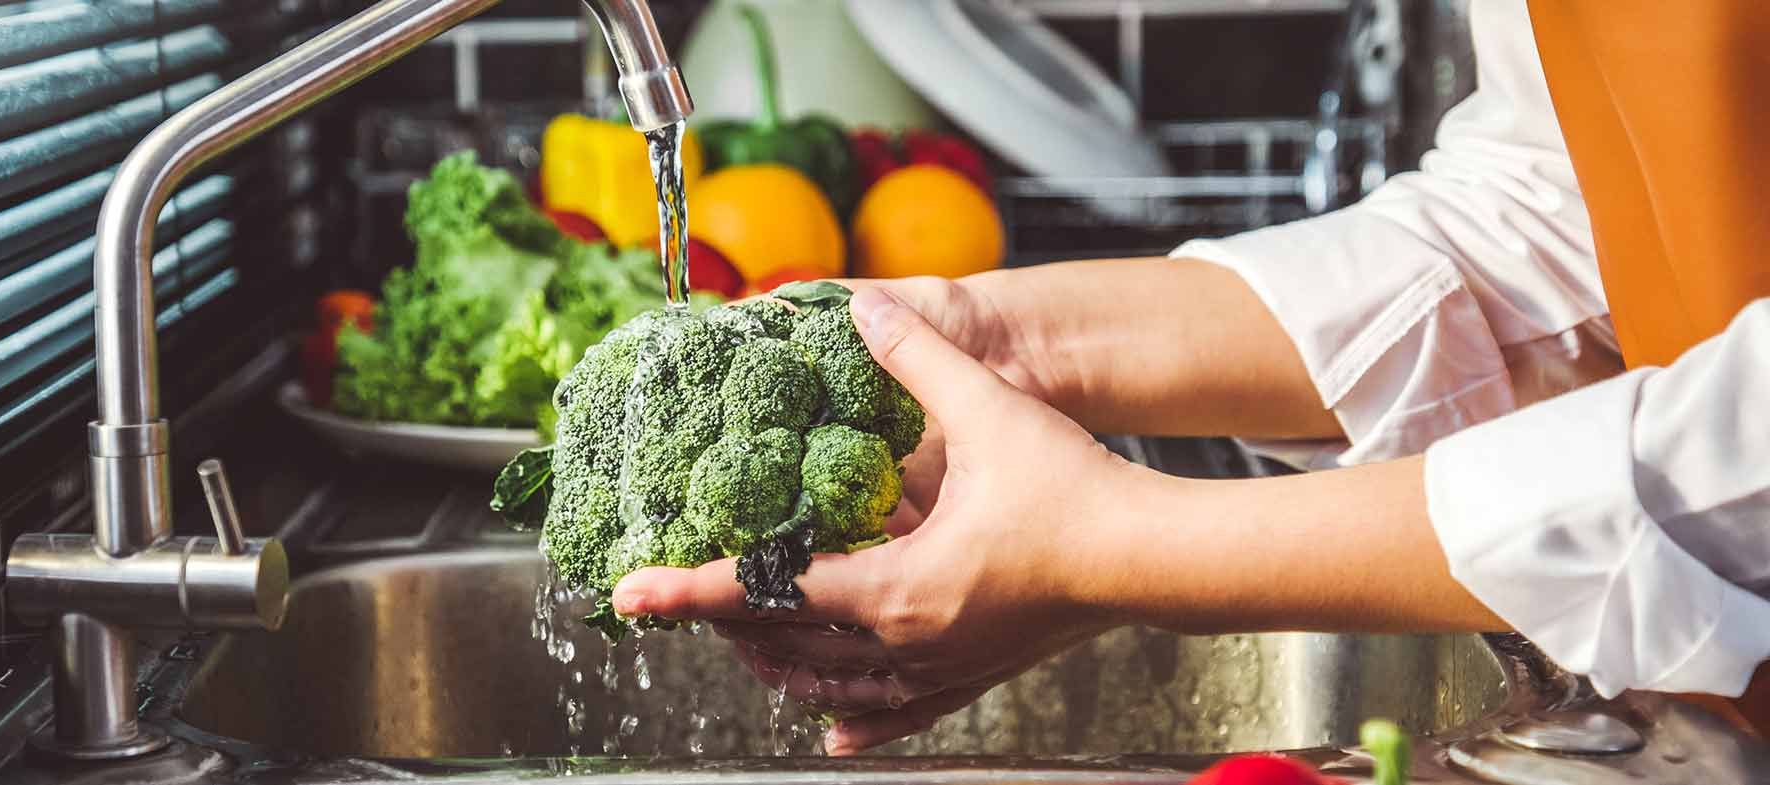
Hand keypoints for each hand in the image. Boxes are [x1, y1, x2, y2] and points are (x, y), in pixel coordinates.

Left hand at [613, 286, 1171, 752]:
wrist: (1155, 559)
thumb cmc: (1076, 495)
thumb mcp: (986, 413)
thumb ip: (916, 359)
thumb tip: (864, 306)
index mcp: (894, 588)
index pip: (766, 590)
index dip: (690, 590)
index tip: (632, 595)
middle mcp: (905, 641)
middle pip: (786, 645)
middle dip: (727, 624)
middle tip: (682, 598)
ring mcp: (938, 667)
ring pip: (832, 688)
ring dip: (780, 666)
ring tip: (744, 645)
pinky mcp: (972, 675)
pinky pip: (898, 712)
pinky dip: (856, 720)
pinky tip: (836, 733)